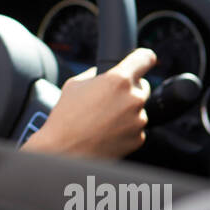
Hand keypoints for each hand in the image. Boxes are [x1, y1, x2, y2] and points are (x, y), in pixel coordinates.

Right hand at [20, 48, 156, 158]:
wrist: (64, 151)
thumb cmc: (65, 118)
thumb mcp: (74, 84)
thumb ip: (95, 74)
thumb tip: (104, 74)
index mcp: (118, 80)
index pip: (145, 58)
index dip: (143, 58)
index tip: (144, 60)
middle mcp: (133, 99)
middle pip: (143, 86)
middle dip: (129, 89)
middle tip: (108, 99)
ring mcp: (138, 120)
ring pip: (138, 109)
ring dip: (126, 111)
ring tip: (102, 120)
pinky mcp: (138, 139)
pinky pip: (136, 128)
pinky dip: (125, 129)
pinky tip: (106, 132)